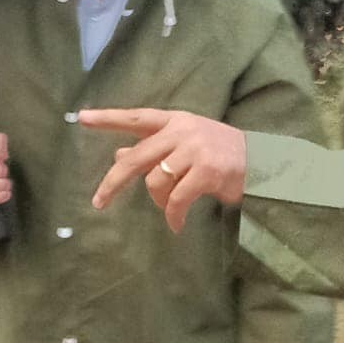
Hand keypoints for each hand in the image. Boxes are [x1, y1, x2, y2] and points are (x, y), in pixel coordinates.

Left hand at [82, 109, 246, 231]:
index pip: (135, 117)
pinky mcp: (207, 171)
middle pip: (136, 157)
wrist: (263, 164)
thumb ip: (154, 149)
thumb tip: (117, 155)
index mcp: (174, 121)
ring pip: (156, 181)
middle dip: (114, 182)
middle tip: (99, 202)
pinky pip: (177, 199)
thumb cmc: (219, 154)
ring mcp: (195, 150)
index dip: (108, 118)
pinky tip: (176, 225)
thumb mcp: (185, 145)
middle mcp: (182, 131)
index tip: (80, 118)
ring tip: (172, 208)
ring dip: (159, 202)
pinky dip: (173, 216)